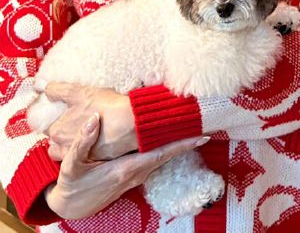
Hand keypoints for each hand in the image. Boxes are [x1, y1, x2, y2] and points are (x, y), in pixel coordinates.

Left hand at [43, 83, 136, 161]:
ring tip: (88, 130)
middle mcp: (65, 148)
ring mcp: (81, 156)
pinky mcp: (97, 160)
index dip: (58, 119)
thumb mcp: (79, 92)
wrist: (131, 122)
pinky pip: (88, 155)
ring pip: (71, 152)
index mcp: (57, 132)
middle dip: (64, 133)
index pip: (48, 128)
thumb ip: (58, 90)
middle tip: (78, 120)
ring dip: (74, 143)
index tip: (68, 113)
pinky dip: (91, 148)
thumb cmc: (105, 106)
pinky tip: (101, 136)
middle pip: (57, 142)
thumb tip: (42, 86)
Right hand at [44, 112, 207, 219]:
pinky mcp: (135, 173)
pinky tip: (171, 133)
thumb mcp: (71, 164)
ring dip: (178, 141)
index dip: (182, 145)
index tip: (202, 136)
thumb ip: (82, 142)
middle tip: (204, 121)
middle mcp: (137, 173)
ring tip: (193, 123)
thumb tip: (94, 118)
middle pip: (168, 153)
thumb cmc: (72, 184)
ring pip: (163, 155)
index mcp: (126, 168)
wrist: (70, 205)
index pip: (160, 153)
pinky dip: (167, 146)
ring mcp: (137, 175)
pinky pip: (156, 157)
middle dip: (187, 139)